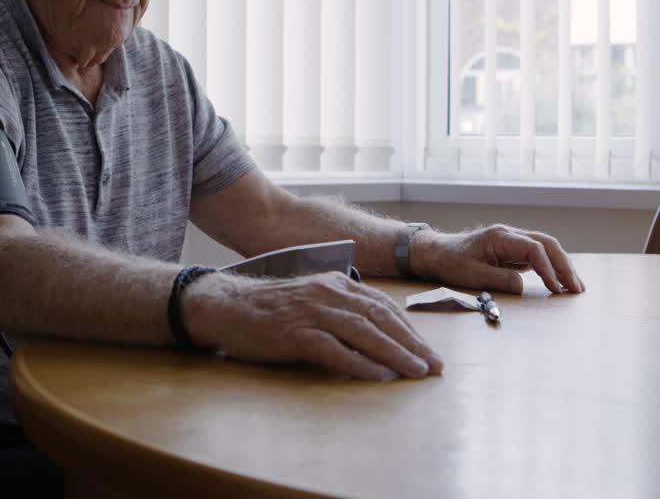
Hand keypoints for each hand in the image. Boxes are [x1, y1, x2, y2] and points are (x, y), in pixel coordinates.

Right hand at [182, 271, 443, 380]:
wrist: (225, 306)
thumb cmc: (268, 308)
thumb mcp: (311, 300)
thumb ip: (340, 312)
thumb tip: (373, 337)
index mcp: (336, 284)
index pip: (383, 306)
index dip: (409, 329)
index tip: (428, 350)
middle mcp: (328, 293)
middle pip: (380, 318)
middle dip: (412, 343)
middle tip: (434, 366)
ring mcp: (311, 312)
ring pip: (363, 332)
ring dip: (394, 353)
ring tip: (415, 371)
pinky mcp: (294, 333)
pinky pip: (333, 349)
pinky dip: (358, 363)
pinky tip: (377, 375)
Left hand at [410, 224, 584, 294]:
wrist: (438, 253)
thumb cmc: (451, 263)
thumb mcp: (471, 275)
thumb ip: (498, 279)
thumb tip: (523, 286)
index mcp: (500, 237)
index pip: (533, 249)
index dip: (547, 268)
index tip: (555, 288)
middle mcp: (510, 234)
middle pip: (547, 244)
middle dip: (564, 266)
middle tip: (577, 288)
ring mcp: (513, 241)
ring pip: (546, 248)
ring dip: (562, 266)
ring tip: (575, 286)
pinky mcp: (513, 250)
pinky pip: (539, 255)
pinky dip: (552, 268)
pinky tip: (560, 282)